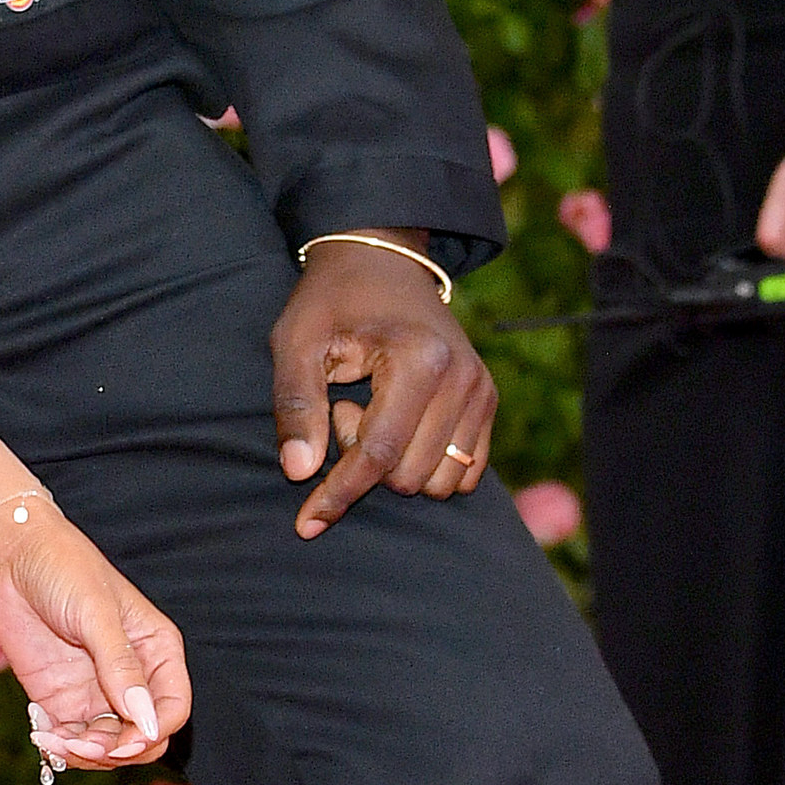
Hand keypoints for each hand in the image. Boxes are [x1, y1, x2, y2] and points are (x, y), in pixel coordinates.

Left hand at [0, 509, 187, 769]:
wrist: (9, 557)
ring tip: (53, 739)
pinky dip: (59, 746)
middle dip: (118, 750)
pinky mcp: (61, 700)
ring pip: (107, 746)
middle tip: (81, 744)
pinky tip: (40, 732)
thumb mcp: (97, 614)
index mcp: (157, 651)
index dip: (154, 731)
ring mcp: (96, 692)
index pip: (173, 708)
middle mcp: (132, 677)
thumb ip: (121, 667)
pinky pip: (71, 739)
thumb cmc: (63, 570)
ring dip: (85, 753)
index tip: (126, 741)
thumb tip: (146, 721)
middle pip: (143, 736)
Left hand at [271, 239, 495, 535]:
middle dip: (364, 462)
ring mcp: (482, 391)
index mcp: (418, 359)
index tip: (306, 523)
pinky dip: (424, 464)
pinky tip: (399, 422)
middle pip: (408, 475)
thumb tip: (299, 473)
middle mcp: (462, 378)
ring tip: (372, 411)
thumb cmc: (331, 302)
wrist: (382, 261)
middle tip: (344, 408)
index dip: (339, 493)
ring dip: (395, 464)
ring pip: (438, 481)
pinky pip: (464, 472)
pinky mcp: (488, 402)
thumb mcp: (296, 342)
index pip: (378, 453)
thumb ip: (296, 405)